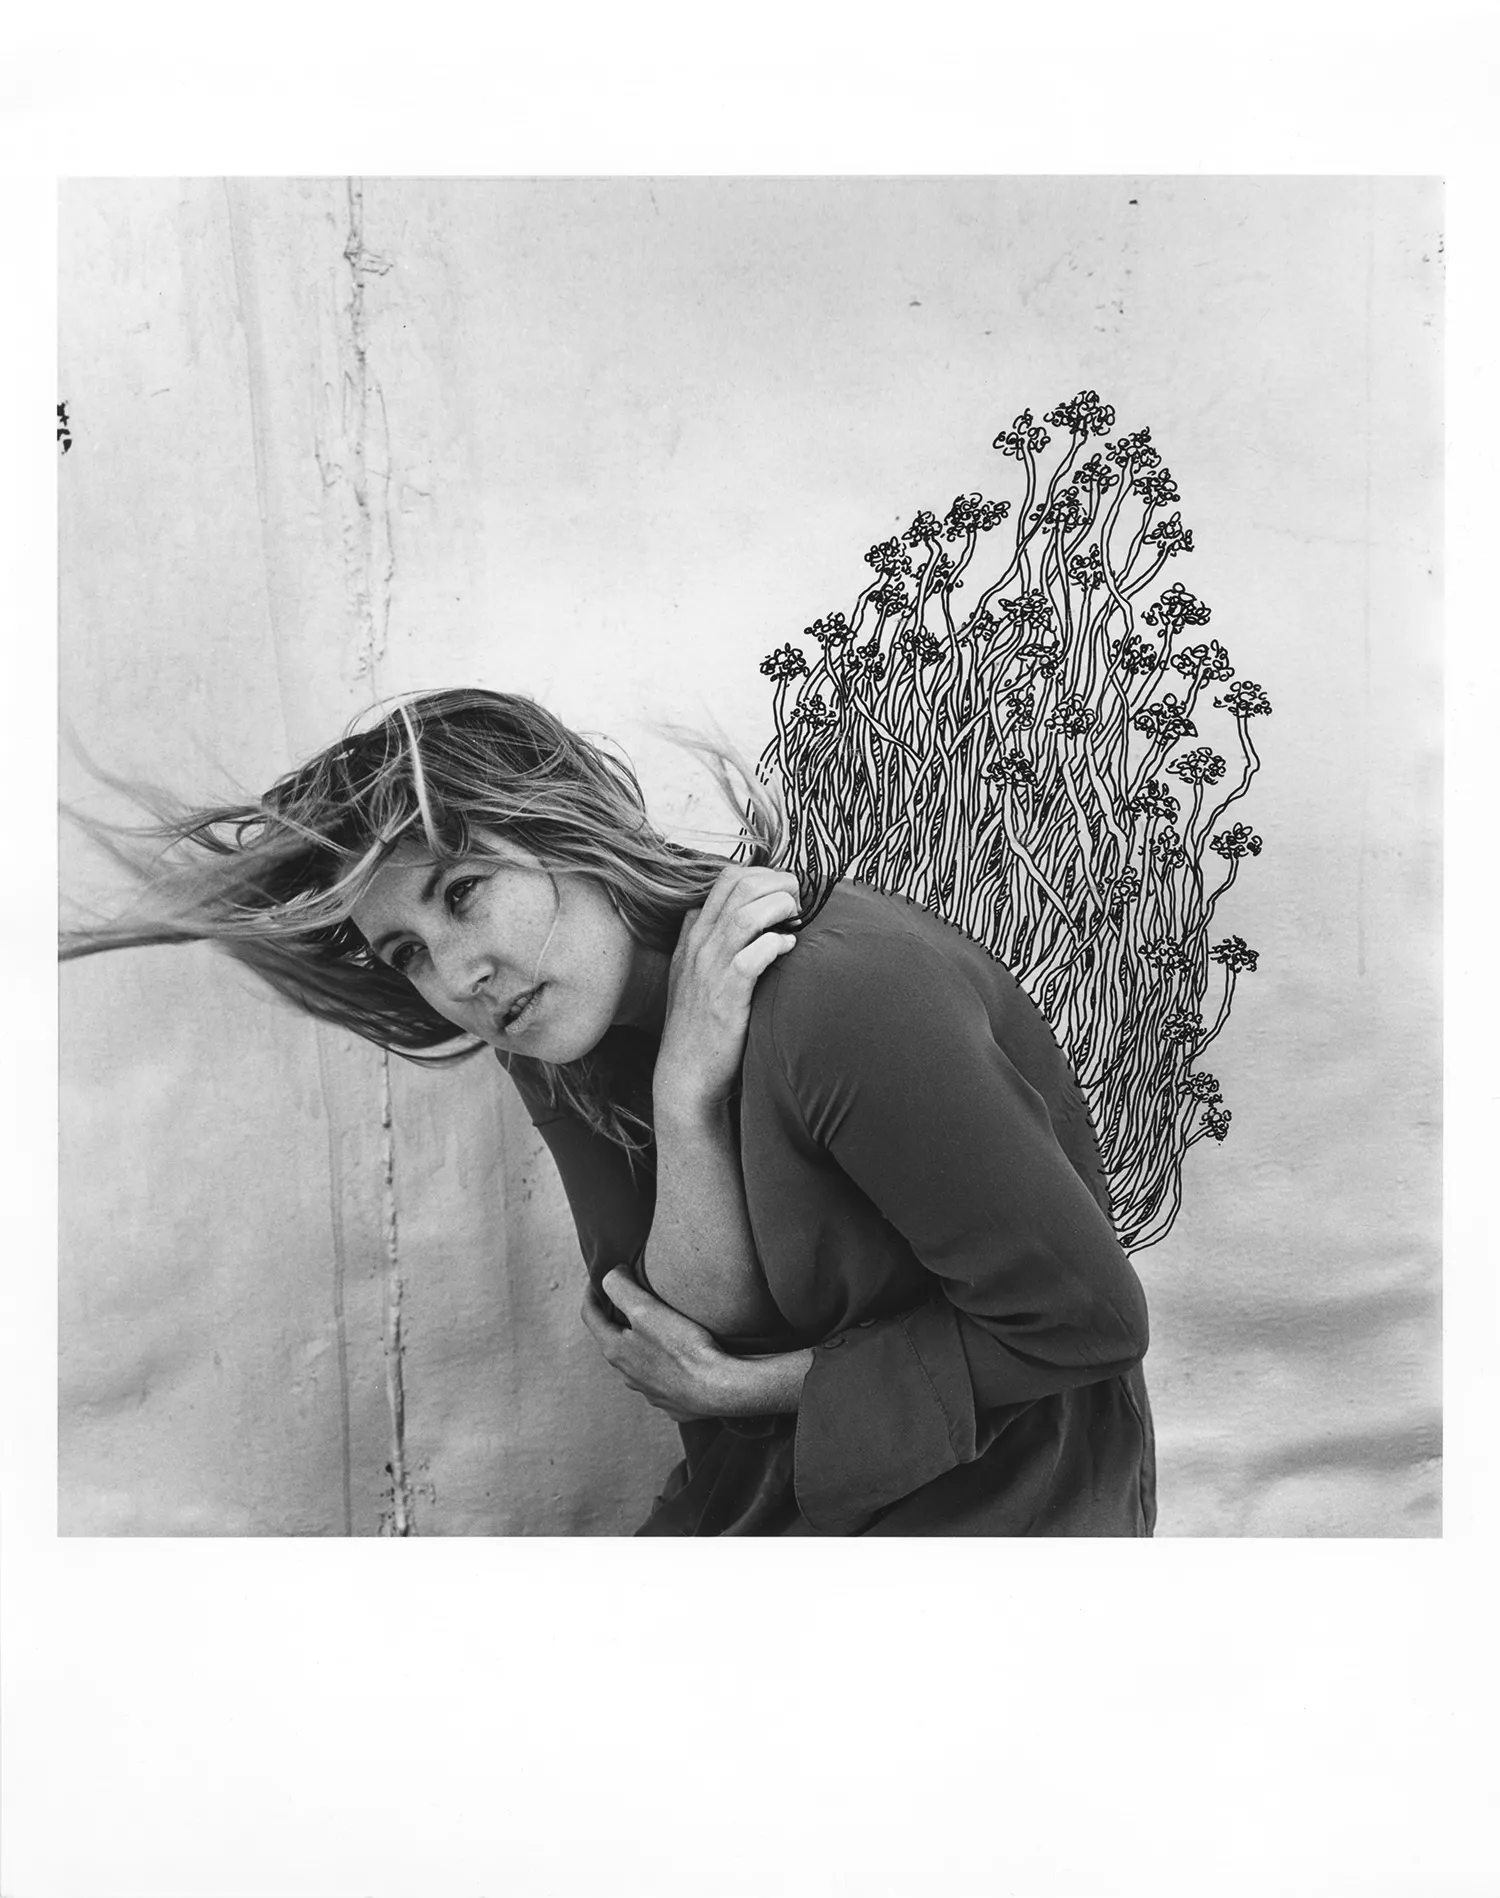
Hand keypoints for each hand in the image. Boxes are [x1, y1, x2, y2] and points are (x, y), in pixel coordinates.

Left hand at [580, 1268, 812, 1421]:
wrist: (719, 1390)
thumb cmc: (683, 1348)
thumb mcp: (646, 1309)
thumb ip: (621, 1288)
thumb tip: (611, 1275)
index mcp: (616, 1351)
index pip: (590, 1316)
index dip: (591, 1292)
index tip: (598, 1276)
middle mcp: (627, 1374)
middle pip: (614, 1339)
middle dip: (618, 1317)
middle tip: (630, 1298)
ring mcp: (650, 1391)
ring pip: (637, 1362)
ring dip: (641, 1343)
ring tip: (658, 1326)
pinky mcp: (673, 1401)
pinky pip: (663, 1379)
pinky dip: (664, 1364)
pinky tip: (680, 1356)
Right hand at [655, 865, 802, 1114]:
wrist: (685, 1076)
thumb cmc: (700, 1026)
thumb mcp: (693, 975)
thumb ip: (710, 942)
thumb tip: (742, 917)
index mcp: (694, 936)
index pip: (726, 879)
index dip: (764, 874)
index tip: (785, 892)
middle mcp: (699, 946)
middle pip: (739, 886)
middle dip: (778, 883)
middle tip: (799, 901)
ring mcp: (710, 970)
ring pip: (745, 914)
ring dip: (779, 907)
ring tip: (797, 918)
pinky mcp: (726, 997)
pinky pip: (753, 956)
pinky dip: (776, 944)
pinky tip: (789, 948)